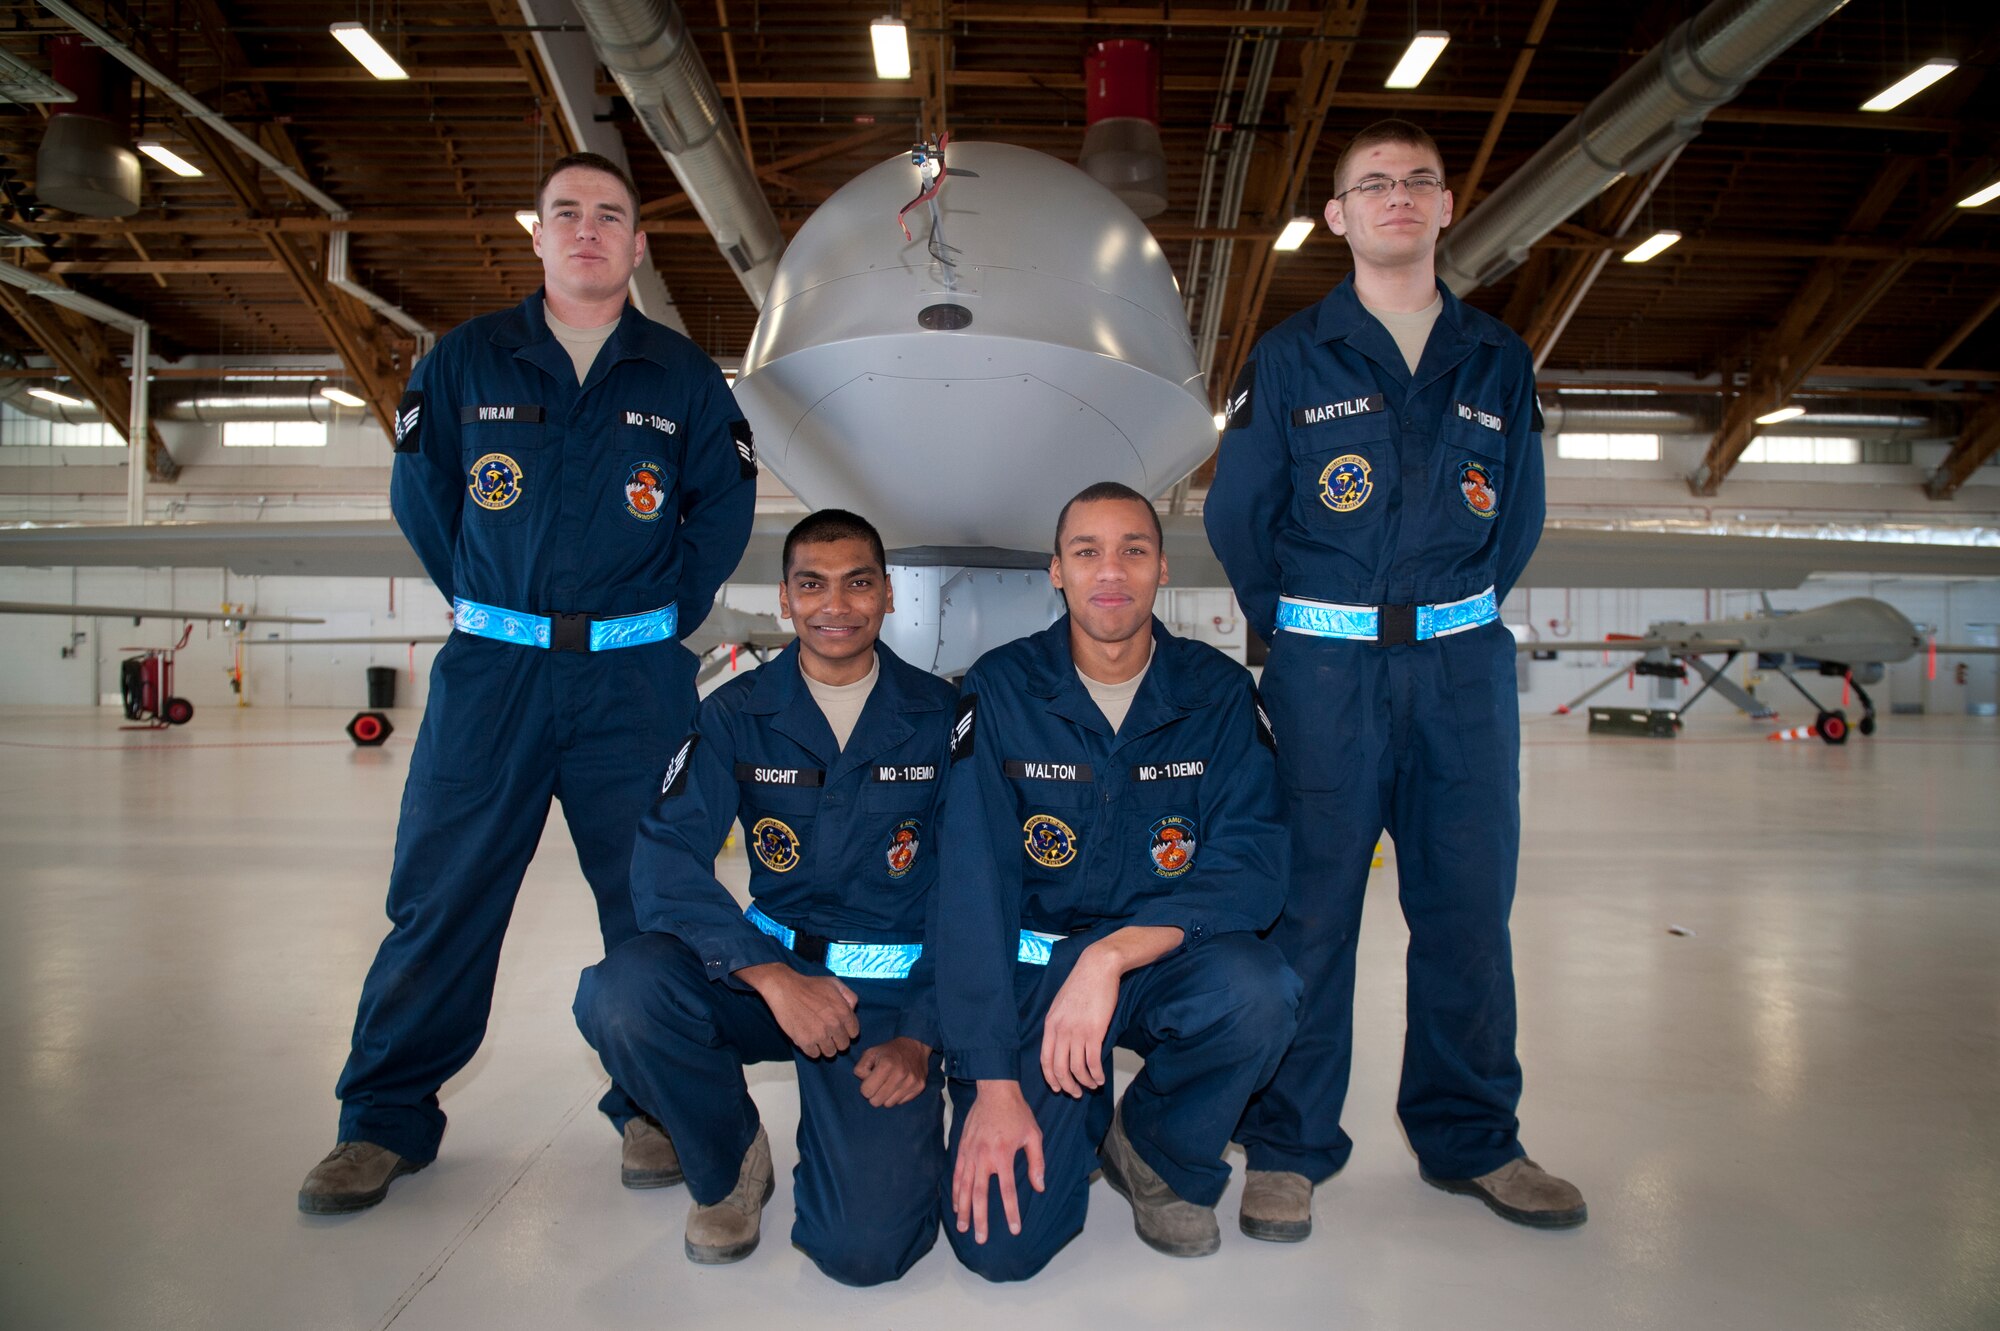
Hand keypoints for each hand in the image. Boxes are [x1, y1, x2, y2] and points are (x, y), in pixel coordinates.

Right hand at [737, 962, 858, 1057]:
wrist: (785, 988)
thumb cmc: (810, 985)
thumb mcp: (834, 983)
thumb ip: (849, 996)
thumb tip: (853, 1009)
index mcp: (843, 1012)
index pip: (854, 1033)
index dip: (847, 1031)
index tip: (839, 1028)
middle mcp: (834, 1025)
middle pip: (843, 1046)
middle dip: (837, 1040)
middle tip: (828, 1034)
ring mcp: (820, 1035)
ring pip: (830, 1053)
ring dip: (825, 1047)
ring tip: (818, 1038)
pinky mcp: (805, 1041)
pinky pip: (814, 1054)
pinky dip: (812, 1049)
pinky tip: (808, 1039)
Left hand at [853, 1037, 930, 1106]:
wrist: (915, 1046)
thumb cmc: (888, 1051)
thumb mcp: (870, 1053)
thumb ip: (860, 1068)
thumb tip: (864, 1083)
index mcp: (886, 1065)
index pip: (866, 1092)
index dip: (865, 1087)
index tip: (870, 1080)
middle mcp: (900, 1074)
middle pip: (876, 1102)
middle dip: (874, 1094)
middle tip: (879, 1084)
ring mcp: (911, 1082)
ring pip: (888, 1104)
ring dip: (886, 1096)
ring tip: (889, 1084)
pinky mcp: (919, 1087)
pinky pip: (900, 1102)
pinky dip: (897, 1096)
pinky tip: (899, 1085)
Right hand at [951, 1080, 1044, 1244]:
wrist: (995, 1090)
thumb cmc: (1017, 1113)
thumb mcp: (1034, 1136)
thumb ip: (1036, 1163)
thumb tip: (1039, 1187)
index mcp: (1003, 1154)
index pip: (1006, 1190)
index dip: (1011, 1212)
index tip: (1014, 1229)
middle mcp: (984, 1156)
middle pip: (979, 1194)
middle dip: (980, 1218)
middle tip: (980, 1239)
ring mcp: (970, 1153)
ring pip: (964, 1187)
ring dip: (963, 1209)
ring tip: (963, 1228)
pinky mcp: (962, 1148)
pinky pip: (956, 1174)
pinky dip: (955, 1191)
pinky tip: (956, 1205)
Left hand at [1039, 946, 1120, 1096]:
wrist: (1097, 968)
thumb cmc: (1082, 984)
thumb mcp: (1061, 1004)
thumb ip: (1058, 1024)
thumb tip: (1061, 1043)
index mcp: (1050, 1025)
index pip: (1044, 1060)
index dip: (1050, 1078)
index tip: (1057, 1087)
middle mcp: (1061, 1031)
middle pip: (1059, 1068)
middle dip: (1067, 1085)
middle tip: (1075, 1093)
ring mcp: (1077, 1032)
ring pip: (1077, 1068)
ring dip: (1085, 1082)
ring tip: (1092, 1086)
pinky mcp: (1094, 1032)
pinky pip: (1093, 1062)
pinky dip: (1096, 1074)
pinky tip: (1101, 1078)